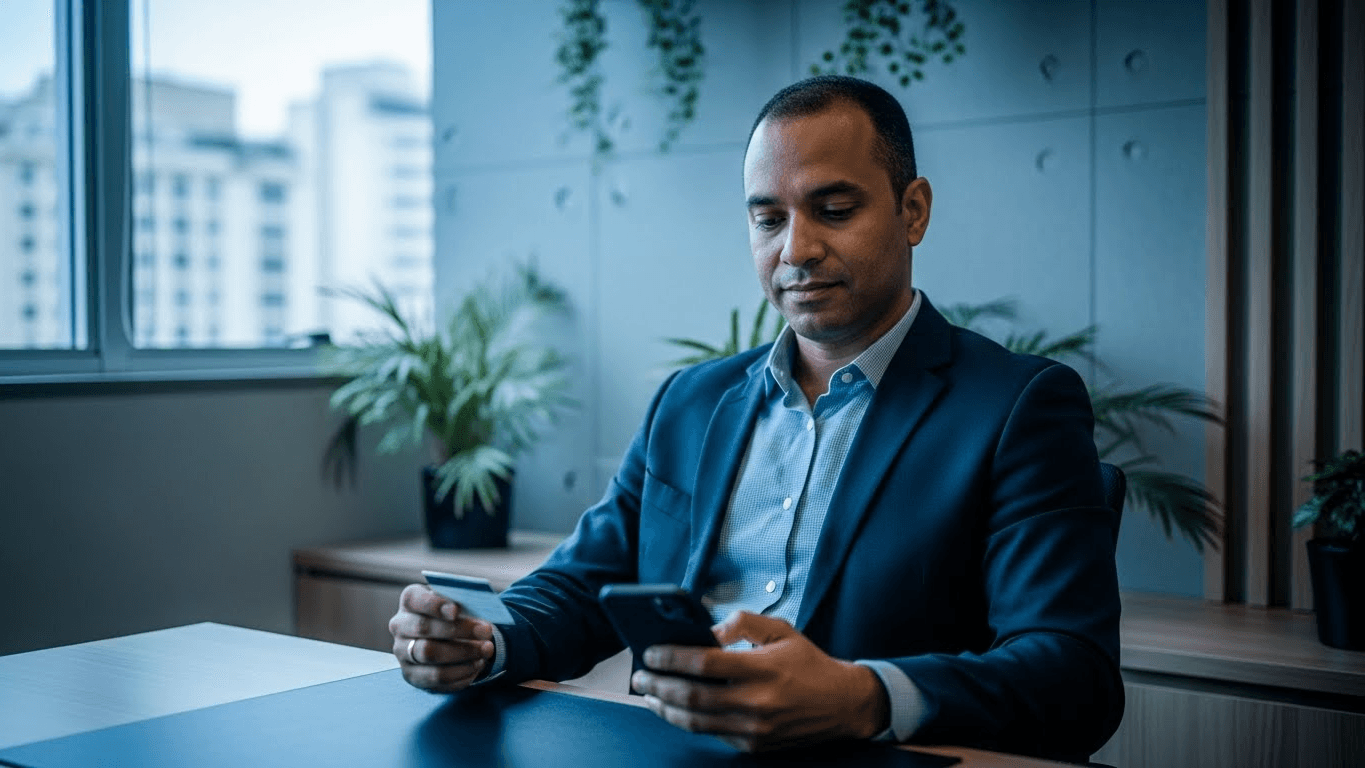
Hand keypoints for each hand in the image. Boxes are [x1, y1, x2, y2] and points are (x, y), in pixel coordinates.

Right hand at [389, 583, 495, 692]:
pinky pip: (436, 678)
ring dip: (463, 653)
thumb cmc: (454, 615)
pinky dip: (460, 672)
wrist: (449, 639)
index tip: (455, 611)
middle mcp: (400, 626)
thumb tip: (480, 605)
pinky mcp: (412, 675)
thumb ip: (464, 601)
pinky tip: (477, 664)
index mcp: (410, 601)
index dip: (434, 605)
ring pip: (430, 654)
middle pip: (423, 628)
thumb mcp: (458, 602)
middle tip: (486, 631)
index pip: (415, 600)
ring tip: (486, 650)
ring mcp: (403, 653)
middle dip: (457, 630)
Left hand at [630, 611, 889, 751]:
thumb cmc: (807, 662)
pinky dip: (689, 721)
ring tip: (649, 695)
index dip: (671, 657)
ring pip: (696, 721)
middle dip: (658, 686)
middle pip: (692, 696)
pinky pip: (712, 734)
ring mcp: (754, 729)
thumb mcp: (781, 630)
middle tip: (639, 677)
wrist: (844, 704)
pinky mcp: (754, 746)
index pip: (704, 663)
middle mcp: (757, 702)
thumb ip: (742, 622)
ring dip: (666, 708)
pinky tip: (675, 708)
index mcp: (763, 668)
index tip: (650, 652)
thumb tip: (706, 630)